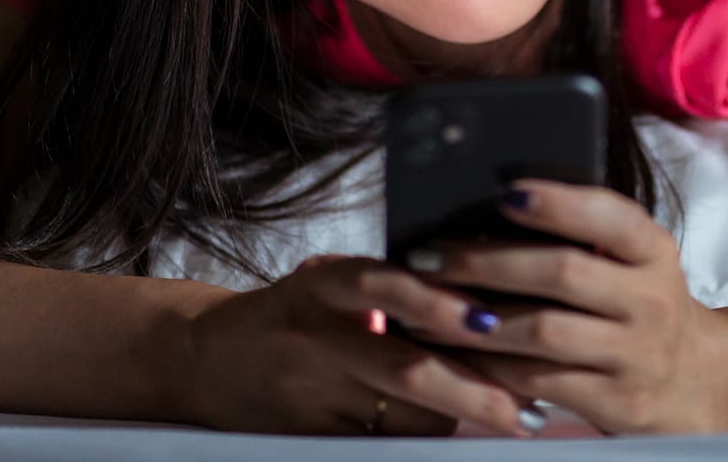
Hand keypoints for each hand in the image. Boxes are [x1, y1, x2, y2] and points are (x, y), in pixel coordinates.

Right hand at [177, 253, 543, 435]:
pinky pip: (375, 444)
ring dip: (456, 417)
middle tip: (523, 403)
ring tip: (508, 415)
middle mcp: (312, 336)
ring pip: (398, 416)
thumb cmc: (290, 315)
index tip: (491, 318)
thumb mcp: (328, 285)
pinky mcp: (304, 436)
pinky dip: (419, 438)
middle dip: (471, 387)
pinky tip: (452, 431)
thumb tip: (481, 294)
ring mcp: (307, 392)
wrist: (204, 359)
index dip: (438, 302)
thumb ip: (389, 286)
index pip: (384, 284)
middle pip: (402, 367)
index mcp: (322, 286)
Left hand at [403, 180, 727, 434]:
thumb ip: (582, 235)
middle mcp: (650, 298)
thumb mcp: (632, 261)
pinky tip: (456, 352)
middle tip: (430, 256)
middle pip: (563, 272)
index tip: (503, 193)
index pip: (609, 216)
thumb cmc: (639, 304)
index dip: (557, 204)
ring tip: (427, 307)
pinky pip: (539, 381)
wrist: (698, 380)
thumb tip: (491, 209)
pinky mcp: (617, 400)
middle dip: (487, 261)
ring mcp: (635, 353)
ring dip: (478, 319)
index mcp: (652, 249)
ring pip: (544, 332)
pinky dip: (490, 366)